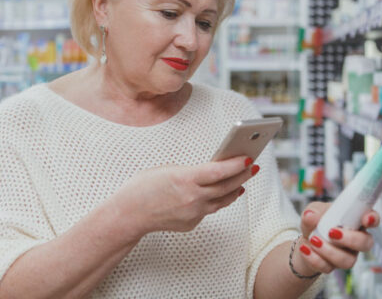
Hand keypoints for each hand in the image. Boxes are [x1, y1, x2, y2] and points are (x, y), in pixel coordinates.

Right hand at [109, 156, 259, 240]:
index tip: (248, 158)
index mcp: (186, 179)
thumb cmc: (143, 187)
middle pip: (226, 186)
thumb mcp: (167, 169)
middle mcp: (193, 198)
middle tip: (253, 166)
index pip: (219, 171)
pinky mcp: (191, 223)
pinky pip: (209, 209)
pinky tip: (224, 193)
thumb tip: (209, 172)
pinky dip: (217, 200)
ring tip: (244, 180)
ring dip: (235, 189)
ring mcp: (193, 213)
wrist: (128, 214)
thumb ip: (190, 171)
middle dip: (242, 175)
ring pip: (222, 200)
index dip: (236, 165)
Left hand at [291, 202, 378, 275]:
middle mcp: (356, 239)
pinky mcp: (334, 266)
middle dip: (351, 239)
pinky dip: (315, 258)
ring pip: (348, 260)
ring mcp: (347, 255)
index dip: (373, 219)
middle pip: (366, 243)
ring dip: (329, 251)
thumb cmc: (316, 222)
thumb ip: (313, 211)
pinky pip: (329, 268)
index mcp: (355, 221)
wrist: (305, 241)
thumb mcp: (313, 211)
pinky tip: (305, 249)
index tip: (366, 219)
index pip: (372, 218)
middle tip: (332, 232)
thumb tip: (311, 216)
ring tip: (313, 240)